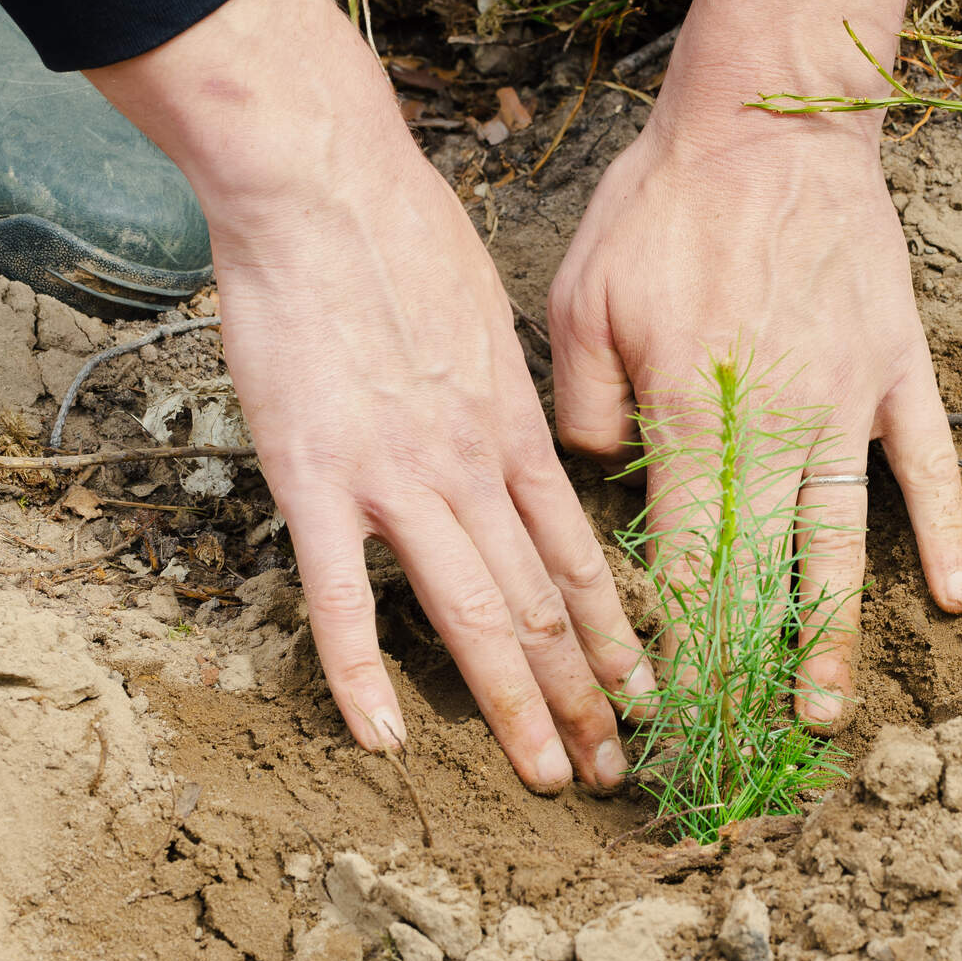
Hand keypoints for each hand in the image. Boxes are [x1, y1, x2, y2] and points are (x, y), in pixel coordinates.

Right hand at [86, 0, 652, 794]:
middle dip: (585, 694)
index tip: (645, 693)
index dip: (616, 634)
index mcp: (516, 430)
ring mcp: (397, 478)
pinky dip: (361, 672)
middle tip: (618, 768)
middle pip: (542, 603)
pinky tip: (383, 736)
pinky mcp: (316, 477)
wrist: (324, 187)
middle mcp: (473, 467)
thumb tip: (522, 445)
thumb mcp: (489, 319)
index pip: (580, 557)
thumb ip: (505, 397)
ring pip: (472, 614)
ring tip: (552, 774)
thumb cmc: (404, 238)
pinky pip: (342, 596)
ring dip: (516, 704)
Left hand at [548, 0, 961, 725]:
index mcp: (689, 416)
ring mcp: (846, 402)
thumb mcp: (582, 296)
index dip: (668, 637)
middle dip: (745, 668)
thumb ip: (583, 405)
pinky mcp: (896, 369)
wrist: (768, 119)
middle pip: (760, 570)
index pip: (675, 554)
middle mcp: (774, 425)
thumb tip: (600, 479)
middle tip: (742, 750)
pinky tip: (954, 597)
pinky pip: (927, 463)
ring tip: (830, 712)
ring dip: (836, 632)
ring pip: (844, 539)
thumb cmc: (662, 206)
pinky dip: (944, 531)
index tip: (659, 707)